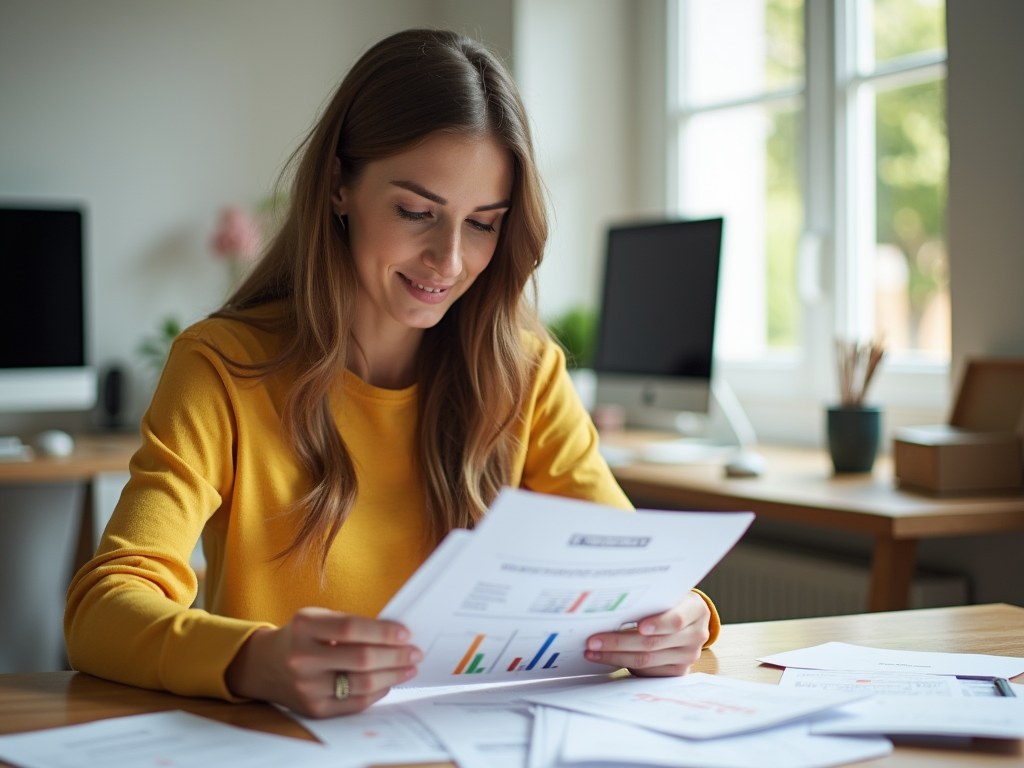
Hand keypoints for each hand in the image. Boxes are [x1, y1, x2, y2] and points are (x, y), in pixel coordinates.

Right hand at [225, 607, 420, 716]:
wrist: (266, 665)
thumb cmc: (302, 636)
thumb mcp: (318, 618)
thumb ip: (350, 625)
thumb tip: (396, 635)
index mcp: (305, 626)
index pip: (351, 629)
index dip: (383, 631)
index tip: (406, 633)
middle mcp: (303, 658)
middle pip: (361, 659)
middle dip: (395, 656)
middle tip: (415, 652)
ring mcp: (307, 687)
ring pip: (362, 684)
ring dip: (392, 675)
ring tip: (409, 668)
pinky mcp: (314, 709)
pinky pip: (355, 703)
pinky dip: (378, 692)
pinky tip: (389, 682)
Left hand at [584, 591, 710, 676]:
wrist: (688, 619)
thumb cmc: (671, 601)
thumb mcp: (668, 593)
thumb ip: (651, 598)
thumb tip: (613, 603)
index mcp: (696, 611)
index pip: (676, 620)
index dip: (657, 624)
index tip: (638, 626)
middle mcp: (696, 635)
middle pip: (654, 643)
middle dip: (620, 642)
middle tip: (594, 639)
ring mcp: (688, 656)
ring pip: (646, 660)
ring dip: (615, 656)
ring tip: (593, 650)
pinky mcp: (677, 672)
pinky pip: (647, 671)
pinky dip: (622, 664)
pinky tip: (605, 657)